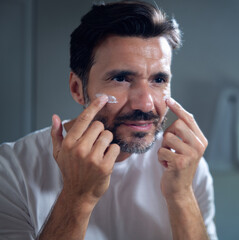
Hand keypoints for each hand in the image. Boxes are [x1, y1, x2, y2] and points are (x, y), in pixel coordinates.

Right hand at [51, 95, 119, 209]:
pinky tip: (106, 160)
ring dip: (107, 143)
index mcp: (69, 143)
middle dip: (100, 133)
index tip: (103, 98)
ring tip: (100, 153)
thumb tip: (55, 117)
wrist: (79, 194)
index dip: (94, 107)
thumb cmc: (70, 171)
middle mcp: (80, 149)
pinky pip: (116, 148)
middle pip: (99, 126)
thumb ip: (57, 134)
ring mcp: (92, 158)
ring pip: (108, 136)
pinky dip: (113, 152)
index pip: (83, 119)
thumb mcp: (59, 153)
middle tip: (95, 145)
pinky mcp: (105, 166)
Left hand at [158, 98, 207, 199]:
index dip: (178, 108)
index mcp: (201, 141)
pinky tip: (167, 166)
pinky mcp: (180, 162)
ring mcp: (191, 154)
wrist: (180, 190)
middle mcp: (199, 146)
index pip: (189, 119)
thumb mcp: (186, 149)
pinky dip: (160, 158)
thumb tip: (178, 113)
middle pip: (177, 125)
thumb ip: (185, 133)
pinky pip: (161, 151)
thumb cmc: (179, 167)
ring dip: (163, 148)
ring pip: (167, 138)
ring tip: (169, 158)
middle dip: (168, 135)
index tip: (168, 99)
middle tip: (170, 148)